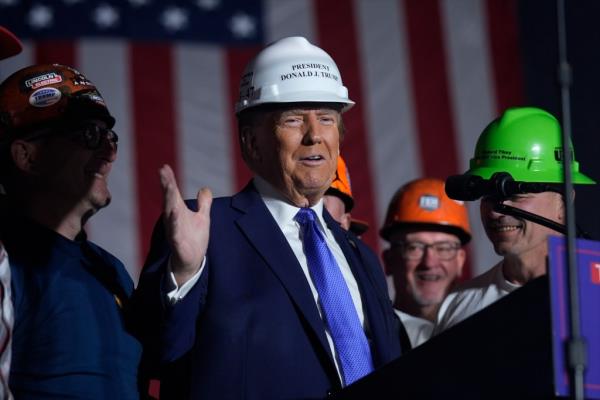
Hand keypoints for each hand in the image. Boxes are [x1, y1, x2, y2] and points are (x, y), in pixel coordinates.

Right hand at [159, 164, 211, 285]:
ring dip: (170, 201)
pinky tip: (175, 214)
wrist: (191, 261)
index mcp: (178, 211)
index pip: (173, 193)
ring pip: (170, 214)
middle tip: (163, 172)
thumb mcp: (202, 218)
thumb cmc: (194, 239)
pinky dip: (175, 224)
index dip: (168, 180)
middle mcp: (173, 219)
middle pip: (169, 199)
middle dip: (167, 186)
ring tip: (170, 188)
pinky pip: (175, 233)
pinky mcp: (178, 243)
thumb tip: (205, 189)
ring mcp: (174, 231)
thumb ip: (203, 203)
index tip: (164, 166)